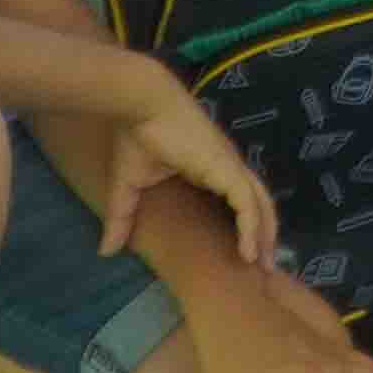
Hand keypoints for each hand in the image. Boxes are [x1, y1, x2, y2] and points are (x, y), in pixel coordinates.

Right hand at [109, 67, 285, 273]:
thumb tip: (106, 250)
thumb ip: (122, 217)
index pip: (240, 197)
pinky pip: (247, 203)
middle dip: (265, 234)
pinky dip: (251, 227)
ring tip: (263, 266)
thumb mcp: (128, 185)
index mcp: (212, 167)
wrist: (141, 105)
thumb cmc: (138, 137)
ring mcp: (230, 166)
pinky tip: (250, 251)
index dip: (247, 222)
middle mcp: (227, 166)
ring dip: (264, 235)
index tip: (248, 252)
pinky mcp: (226, 167)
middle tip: (266, 267)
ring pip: (259, 205)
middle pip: (259, 203)